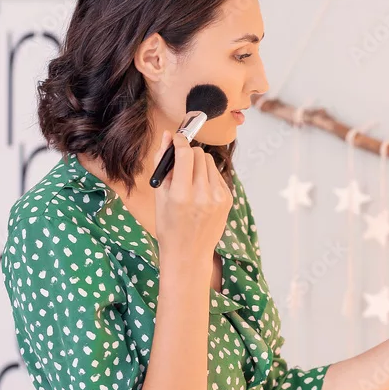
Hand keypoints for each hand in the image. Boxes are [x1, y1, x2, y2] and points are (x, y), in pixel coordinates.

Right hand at [153, 131, 231, 268]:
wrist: (188, 253)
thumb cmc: (169, 225)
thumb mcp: (160, 195)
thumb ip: (162, 163)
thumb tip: (168, 136)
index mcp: (181, 195)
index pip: (185, 154)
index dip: (180, 141)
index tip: (176, 138)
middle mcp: (203, 196)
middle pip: (199, 154)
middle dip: (188, 154)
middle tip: (180, 165)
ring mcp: (218, 199)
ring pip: (209, 162)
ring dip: (199, 164)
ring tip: (190, 180)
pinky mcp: (228, 200)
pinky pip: (218, 175)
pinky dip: (208, 177)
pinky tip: (200, 191)